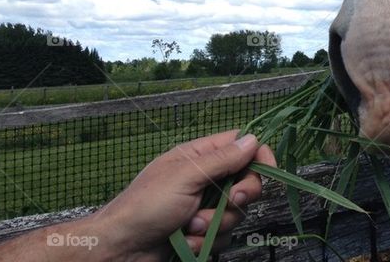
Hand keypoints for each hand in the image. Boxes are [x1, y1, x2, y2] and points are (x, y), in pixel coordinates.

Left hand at [93, 130, 276, 259]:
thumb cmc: (144, 206)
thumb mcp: (185, 176)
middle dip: (239, 197)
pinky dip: (206, 242)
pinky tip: (185, 241)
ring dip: (216, 224)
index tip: (268, 170)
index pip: (242, 145)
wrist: (120, 250)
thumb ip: (222, 159)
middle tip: (229, 202)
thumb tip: (253, 139)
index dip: (259, 155)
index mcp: (200, 157)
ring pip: (237, 213)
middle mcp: (205, 180)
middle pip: (247, 182)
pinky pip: (223, 236)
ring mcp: (204, 207)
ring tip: (189, 227)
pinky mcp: (202, 233)